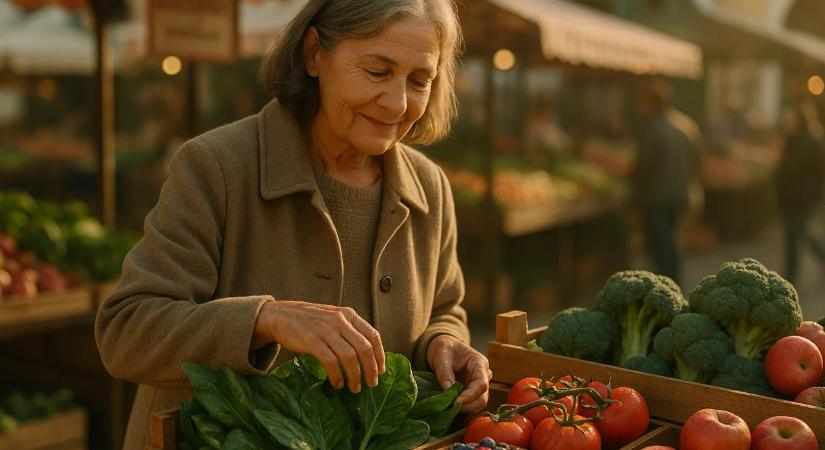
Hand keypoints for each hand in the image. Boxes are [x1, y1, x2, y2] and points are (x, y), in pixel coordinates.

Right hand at [255, 301, 384, 392]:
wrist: (281, 315)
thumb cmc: (311, 321)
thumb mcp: (334, 318)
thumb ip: (350, 330)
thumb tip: (368, 356)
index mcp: (349, 315)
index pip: (373, 336)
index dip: (379, 356)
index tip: (380, 371)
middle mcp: (340, 320)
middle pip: (364, 348)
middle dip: (370, 369)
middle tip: (371, 384)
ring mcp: (325, 330)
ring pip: (349, 356)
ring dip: (355, 376)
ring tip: (355, 388)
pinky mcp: (311, 340)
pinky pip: (330, 362)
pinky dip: (337, 375)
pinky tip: (337, 383)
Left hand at [426, 334, 491, 412]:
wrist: (444, 349)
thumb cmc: (445, 348)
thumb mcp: (442, 354)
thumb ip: (444, 371)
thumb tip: (447, 390)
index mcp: (480, 364)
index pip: (481, 384)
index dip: (470, 396)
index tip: (455, 402)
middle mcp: (483, 376)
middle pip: (482, 398)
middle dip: (467, 405)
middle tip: (450, 407)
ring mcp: (477, 386)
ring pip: (477, 404)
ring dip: (464, 409)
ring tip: (447, 407)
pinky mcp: (470, 393)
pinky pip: (469, 405)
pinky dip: (460, 408)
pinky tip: (448, 407)